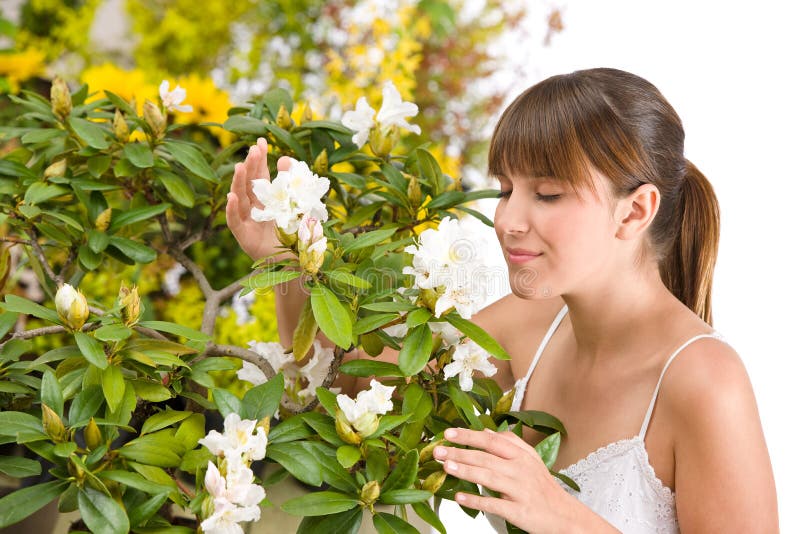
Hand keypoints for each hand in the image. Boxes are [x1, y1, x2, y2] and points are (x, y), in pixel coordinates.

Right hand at [225, 137, 292, 260]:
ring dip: (239, 183)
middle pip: (249, 184)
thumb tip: (285, 159)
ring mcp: (248, 223)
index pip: (261, 176)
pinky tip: (231, 196)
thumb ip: (291, 185)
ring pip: (240, 199)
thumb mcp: (298, 207)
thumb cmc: (298, 238)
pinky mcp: (244, 238)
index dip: (260, 159)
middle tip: (253, 149)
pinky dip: (232, 210)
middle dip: (250, 166)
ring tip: (239, 166)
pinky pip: (236, 222)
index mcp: (267, 201)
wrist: (298, 265)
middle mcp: (255, 209)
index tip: (261, 141)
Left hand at [434, 428, 574, 532]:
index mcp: (522, 456)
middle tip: (438, 451)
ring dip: (465, 471)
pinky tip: (459, 497)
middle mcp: (521, 470)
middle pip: (486, 457)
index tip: (448, 433)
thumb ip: (510, 443)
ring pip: (489, 477)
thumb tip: (486, 431)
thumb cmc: (544, 488)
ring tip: (446, 467)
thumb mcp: (532, 460)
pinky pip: (494, 504)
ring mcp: (520, 490)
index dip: (469, 436)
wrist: (566, 517)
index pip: (492, 440)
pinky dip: (476, 500)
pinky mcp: (519, 511)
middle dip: (460, 452)